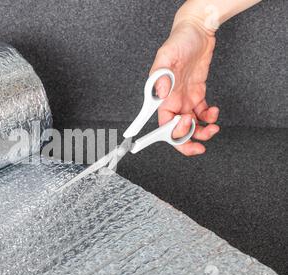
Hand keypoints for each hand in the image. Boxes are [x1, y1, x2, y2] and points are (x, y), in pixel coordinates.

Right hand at [150, 20, 219, 155]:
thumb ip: (161, 75)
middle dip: (187, 141)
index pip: (162, 124)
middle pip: (176, 130)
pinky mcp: (197, 94)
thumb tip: (161, 92)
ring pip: (190, 126)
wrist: (197, 31)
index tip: (181, 135)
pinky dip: (208, 118)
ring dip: (201, 132)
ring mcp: (185, 99)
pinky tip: (213, 112)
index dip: (170, 135)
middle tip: (200, 145)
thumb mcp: (166, 55)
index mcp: (162, 97)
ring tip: (212, 127)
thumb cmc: (178, 41)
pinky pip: (201, 114)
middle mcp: (172, 101)